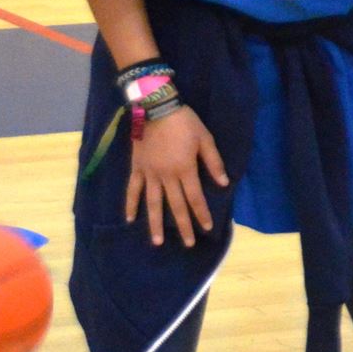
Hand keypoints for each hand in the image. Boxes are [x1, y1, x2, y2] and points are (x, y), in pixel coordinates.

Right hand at [123, 106, 227, 247]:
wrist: (156, 107)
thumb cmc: (184, 122)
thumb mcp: (205, 139)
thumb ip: (213, 162)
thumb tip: (224, 184)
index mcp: (185, 169)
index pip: (195, 198)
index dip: (202, 214)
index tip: (207, 228)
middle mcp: (167, 176)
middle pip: (176, 206)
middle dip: (183, 226)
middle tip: (188, 244)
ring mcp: (150, 174)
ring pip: (153, 203)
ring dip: (155, 224)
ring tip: (157, 242)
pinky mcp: (137, 168)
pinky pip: (132, 189)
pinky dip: (130, 204)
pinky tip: (129, 219)